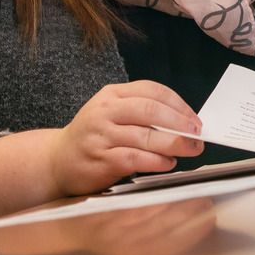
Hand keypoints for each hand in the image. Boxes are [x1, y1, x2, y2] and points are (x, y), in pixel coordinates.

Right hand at [49, 81, 203, 196]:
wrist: (57, 160)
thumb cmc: (94, 137)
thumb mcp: (113, 113)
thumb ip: (143, 113)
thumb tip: (185, 122)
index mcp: (113, 94)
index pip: (153, 91)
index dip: (179, 105)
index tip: (195, 119)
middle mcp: (105, 111)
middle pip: (152, 110)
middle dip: (181, 123)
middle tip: (198, 135)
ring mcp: (101, 135)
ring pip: (146, 135)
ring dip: (174, 144)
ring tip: (189, 150)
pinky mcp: (101, 159)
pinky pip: (136, 158)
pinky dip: (157, 161)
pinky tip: (168, 163)